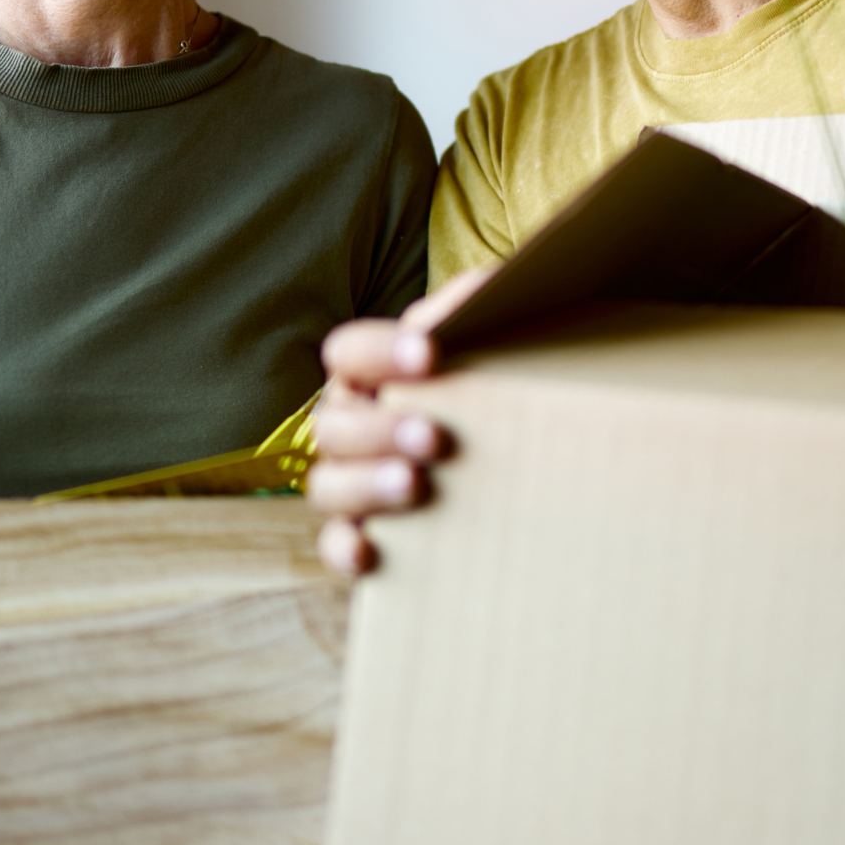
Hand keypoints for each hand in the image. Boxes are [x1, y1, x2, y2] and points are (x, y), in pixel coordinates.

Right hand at [306, 267, 489, 574]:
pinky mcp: (360, 535)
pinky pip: (335, 545)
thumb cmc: (485, 389)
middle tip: (434, 435)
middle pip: (333, 425)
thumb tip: (489, 293)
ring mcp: (348, 483)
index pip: (349, 352)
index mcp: (368, 374)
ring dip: (366, 485)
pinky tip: (370, 552)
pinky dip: (345, 549)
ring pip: (326, 485)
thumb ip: (478, 314)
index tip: (429, 354)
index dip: (379, 352)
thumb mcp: (485, 345)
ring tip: (414, 484)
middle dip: (379, 429)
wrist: (518, 462)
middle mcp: (348, 427)